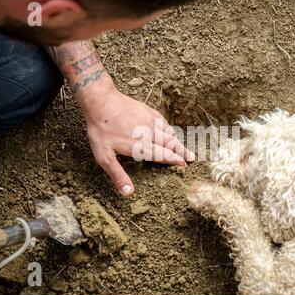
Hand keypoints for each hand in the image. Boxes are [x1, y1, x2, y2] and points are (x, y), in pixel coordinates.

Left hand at [77, 75, 194, 196]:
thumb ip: (118, 175)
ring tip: (184, 148)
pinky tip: (170, 131)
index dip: (175, 161)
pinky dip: (170, 129)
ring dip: (178, 141)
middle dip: (182, 152)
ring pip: (170, 133)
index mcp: (142, 147)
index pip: (164, 156)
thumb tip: (129, 193)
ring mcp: (151, 121)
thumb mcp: (105, 157)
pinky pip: (164, 122)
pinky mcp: (149, 111)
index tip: (184, 165)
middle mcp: (151, 134)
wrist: (102, 101)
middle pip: (171, 144)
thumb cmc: (101, 130)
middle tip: (192, 158)